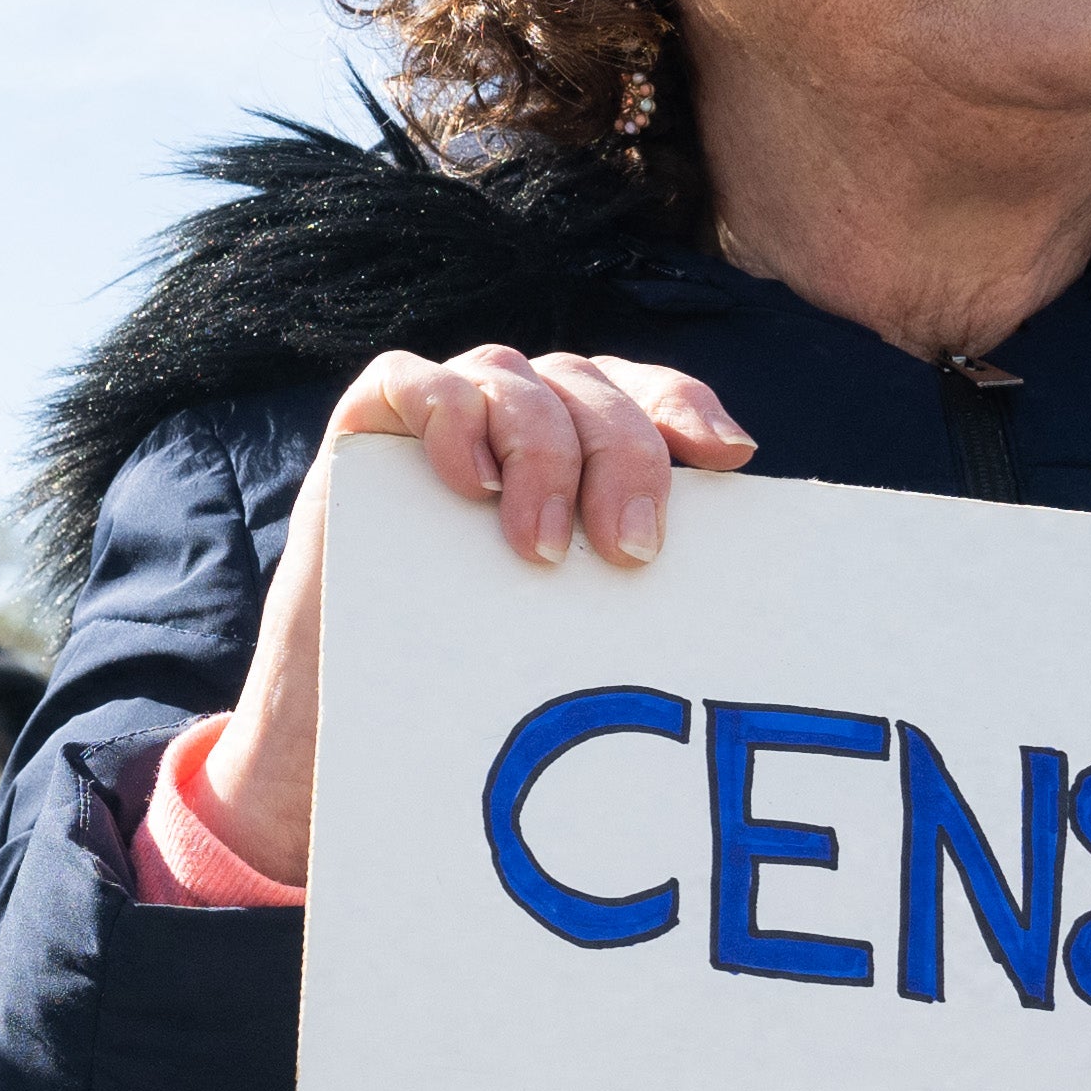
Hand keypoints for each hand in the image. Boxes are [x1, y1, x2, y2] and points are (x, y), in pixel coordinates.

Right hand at [208, 348, 754, 887]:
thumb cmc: (480, 666)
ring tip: (541, 548)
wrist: (354, 712)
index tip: (727, 458)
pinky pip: (415, 380)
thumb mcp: (575, 615)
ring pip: (514, 378)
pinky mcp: (371, 421)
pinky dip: (450, 417)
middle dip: (622, 461)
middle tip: (629, 552)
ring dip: (541, 454)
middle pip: (590, 389)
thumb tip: (736, 589)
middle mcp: (519, 412)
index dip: (685, 408)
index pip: (645, 393)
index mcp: (579, 440)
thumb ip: (628, 575)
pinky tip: (469, 482)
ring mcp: (446, 409)